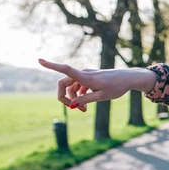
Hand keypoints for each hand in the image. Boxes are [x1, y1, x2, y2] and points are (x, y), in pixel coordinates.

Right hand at [38, 59, 157, 110]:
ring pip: (72, 86)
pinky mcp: (90, 77)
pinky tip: (86, 103)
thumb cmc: (117, 87)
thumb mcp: (101, 97)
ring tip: (84, 109)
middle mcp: (84, 73)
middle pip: (64, 83)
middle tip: (75, 109)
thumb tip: (71, 105)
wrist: (129, 79)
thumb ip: (85, 100)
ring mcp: (87, 74)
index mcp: (86, 77)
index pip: (66, 69)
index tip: (39, 60)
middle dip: (65, 97)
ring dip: (74, 98)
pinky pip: (78, 85)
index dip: (52, 65)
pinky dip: (79, 94)